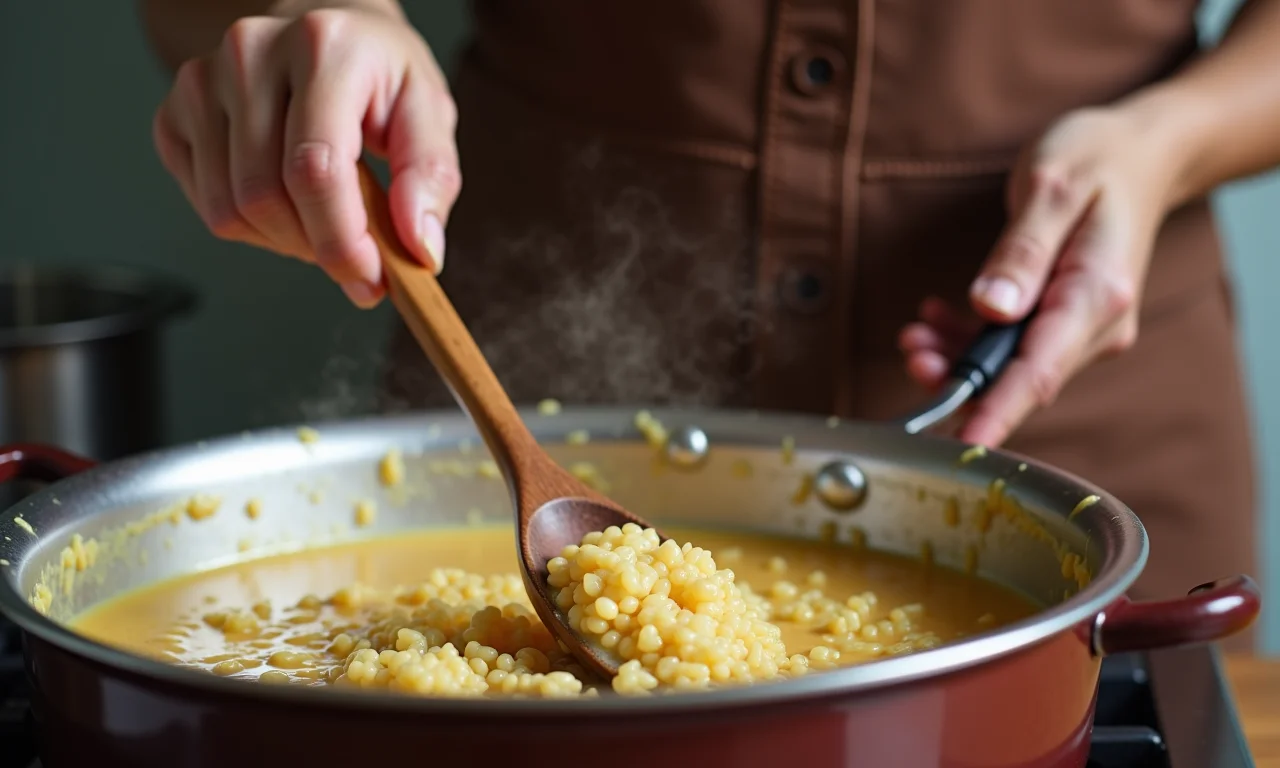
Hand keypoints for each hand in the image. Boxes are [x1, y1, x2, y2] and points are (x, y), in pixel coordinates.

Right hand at [152, 5, 458, 306]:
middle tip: (355, 247)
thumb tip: (419, 246)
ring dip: (284, 240)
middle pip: (264, 198)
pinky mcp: (174, 113)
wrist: (328, 31)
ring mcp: (202, 82)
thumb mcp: (429, 113)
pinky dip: (251, 226)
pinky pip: (206, 205)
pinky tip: (284, 197)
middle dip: (316, 246)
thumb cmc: (379, 76)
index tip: (371, 277)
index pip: (314, 169)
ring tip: (322, 214)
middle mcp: (250, 53)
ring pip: (229, 211)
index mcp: (322, 47)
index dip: (342, 240)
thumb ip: (431, 178)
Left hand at [898, 106, 1179, 445]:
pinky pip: (1013, 348)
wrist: (1142, 153)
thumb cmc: (1098, 159)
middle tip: (910, 354)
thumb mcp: (1050, 189)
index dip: (997, 412)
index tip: (963, 444)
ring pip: (1011, 368)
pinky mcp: (1065, 323)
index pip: (1039, 372)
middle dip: (960, 380)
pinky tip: (935, 320)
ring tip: (913, 335)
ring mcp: (1082, 327)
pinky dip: (969, 341)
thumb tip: (990, 307)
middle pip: (1020, 377)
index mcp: (1097, 293)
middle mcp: (1096, 324)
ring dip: (957, 359)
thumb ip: (1021, 252)